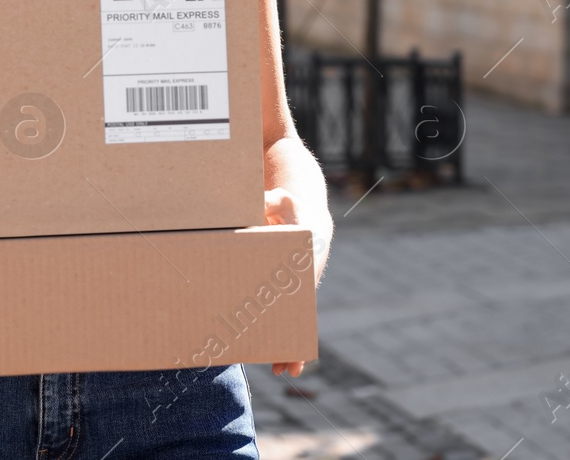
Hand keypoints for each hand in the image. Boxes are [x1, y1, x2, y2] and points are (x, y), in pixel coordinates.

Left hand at [263, 187, 305, 376]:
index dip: (296, 320)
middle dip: (291, 344)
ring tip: (278, 369)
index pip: (299, 299)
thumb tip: (263, 201)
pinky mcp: (285, 289)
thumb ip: (273, 199)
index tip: (294, 337)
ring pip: (291, 322)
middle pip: (296, 319)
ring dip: (286, 345)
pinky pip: (283, 315)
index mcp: (302, 267)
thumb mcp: (284, 198)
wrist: (306, 213)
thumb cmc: (291, 208)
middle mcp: (301, 282)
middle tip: (282, 369)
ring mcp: (295, 288)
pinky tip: (273, 354)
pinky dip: (281, 333)